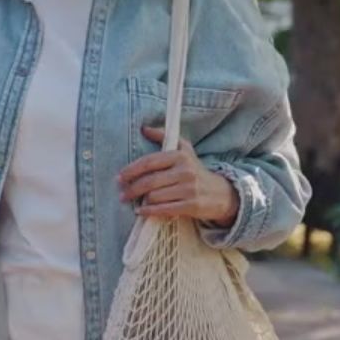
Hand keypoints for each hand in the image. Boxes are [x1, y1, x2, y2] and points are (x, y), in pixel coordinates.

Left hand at [118, 125, 237, 226]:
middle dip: (132, 188)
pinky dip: (149, 211)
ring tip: (132, 201)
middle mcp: (185, 171)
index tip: (119, 177)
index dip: (131, 170)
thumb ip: (163, 137)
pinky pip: (164, 209)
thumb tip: (143, 128)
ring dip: (140, 200)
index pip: (149, 162)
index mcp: (180, 156)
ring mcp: (189, 189)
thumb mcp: (184, 150)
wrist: (220, 193)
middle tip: (122, 193)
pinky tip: (141, 211)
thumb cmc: (195, 170)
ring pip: (155, 196)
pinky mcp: (192, 206)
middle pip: (149, 181)